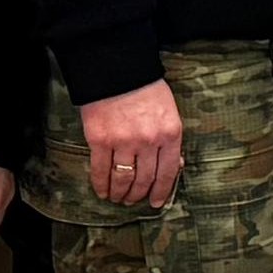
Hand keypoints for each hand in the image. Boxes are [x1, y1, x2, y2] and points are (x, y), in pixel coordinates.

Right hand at [75, 80, 184, 208]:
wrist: (117, 70)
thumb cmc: (146, 89)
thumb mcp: (169, 112)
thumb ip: (169, 139)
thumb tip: (173, 166)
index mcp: (170, 133)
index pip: (168, 172)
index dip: (161, 191)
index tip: (156, 202)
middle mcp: (148, 141)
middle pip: (144, 179)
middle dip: (139, 194)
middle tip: (133, 200)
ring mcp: (123, 141)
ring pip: (123, 178)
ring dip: (120, 193)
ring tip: (118, 198)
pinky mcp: (99, 140)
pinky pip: (100, 170)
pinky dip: (101, 184)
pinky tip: (102, 191)